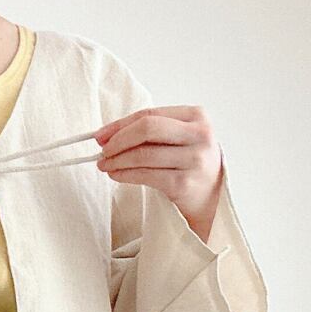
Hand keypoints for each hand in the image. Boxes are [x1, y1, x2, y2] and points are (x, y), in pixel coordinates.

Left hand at [93, 106, 223, 242]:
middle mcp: (199, 135)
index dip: (121, 124)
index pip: (150, 114)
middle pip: (147, 129)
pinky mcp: (183, 183)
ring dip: (117, 160)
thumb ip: (150, 132)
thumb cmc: (187, 163)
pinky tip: (115, 174)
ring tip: (104, 165)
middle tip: (102, 150)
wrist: (210, 196)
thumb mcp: (177, 138)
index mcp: (196, 116)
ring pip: (144, 154)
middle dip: (119, 140)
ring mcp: (193, 160)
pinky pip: (146, 175)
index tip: (101, 134)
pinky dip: (125, 174)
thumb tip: (106, 135)